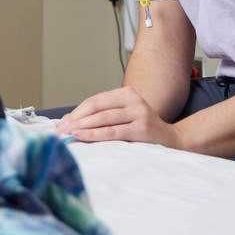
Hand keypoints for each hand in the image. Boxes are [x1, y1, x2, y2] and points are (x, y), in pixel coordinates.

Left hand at [54, 86, 183, 147]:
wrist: (173, 140)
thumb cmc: (143, 130)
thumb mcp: (124, 116)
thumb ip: (102, 116)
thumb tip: (71, 120)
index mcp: (126, 93)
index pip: (95, 101)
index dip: (77, 112)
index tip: (62, 123)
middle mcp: (133, 99)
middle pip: (96, 107)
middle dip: (76, 119)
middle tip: (61, 130)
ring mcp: (139, 113)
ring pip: (103, 118)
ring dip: (82, 126)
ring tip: (67, 133)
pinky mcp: (142, 128)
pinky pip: (112, 131)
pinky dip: (94, 134)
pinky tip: (82, 136)